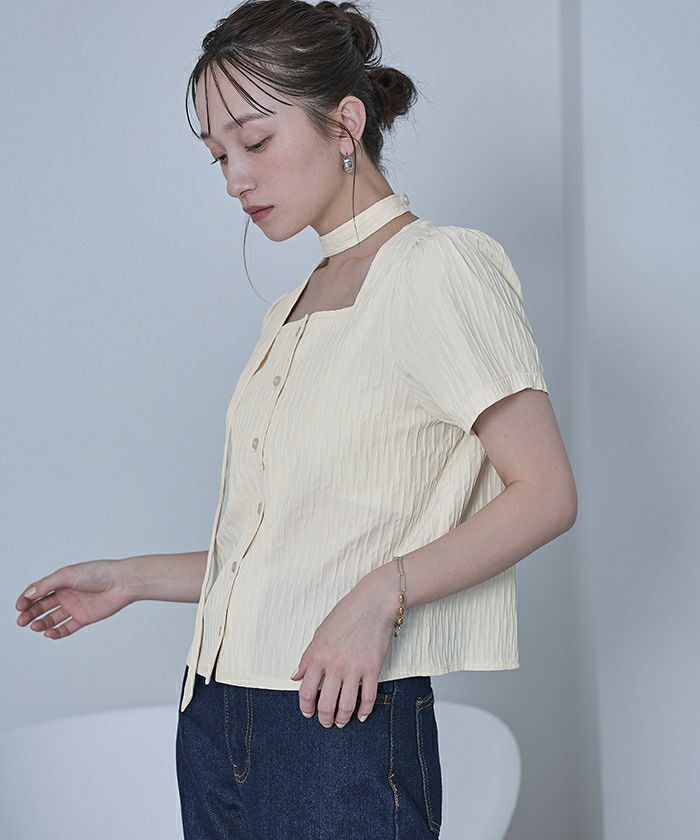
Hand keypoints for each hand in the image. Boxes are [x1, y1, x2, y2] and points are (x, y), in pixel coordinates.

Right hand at [15, 558, 133, 638]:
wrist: (121, 583)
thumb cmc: (97, 573)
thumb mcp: (68, 575)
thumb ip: (47, 585)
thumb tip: (29, 593)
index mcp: (61, 581)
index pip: (38, 591)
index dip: (27, 599)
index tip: (19, 607)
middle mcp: (67, 594)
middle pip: (42, 606)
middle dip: (30, 613)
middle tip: (22, 620)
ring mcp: (75, 606)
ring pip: (52, 618)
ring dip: (41, 623)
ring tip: (35, 626)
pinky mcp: (84, 618)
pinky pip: (66, 628)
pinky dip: (56, 632)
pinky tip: (49, 632)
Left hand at [289, 583, 395, 727]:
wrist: (373, 603)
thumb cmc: (345, 615)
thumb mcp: (319, 634)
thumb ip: (307, 658)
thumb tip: (296, 677)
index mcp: (318, 656)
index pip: (306, 691)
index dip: (306, 707)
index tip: (308, 712)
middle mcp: (335, 665)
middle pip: (326, 704)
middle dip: (324, 719)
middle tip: (326, 722)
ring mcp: (355, 668)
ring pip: (346, 706)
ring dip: (342, 718)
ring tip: (341, 721)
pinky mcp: (373, 669)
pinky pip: (368, 698)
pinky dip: (364, 711)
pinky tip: (361, 715)